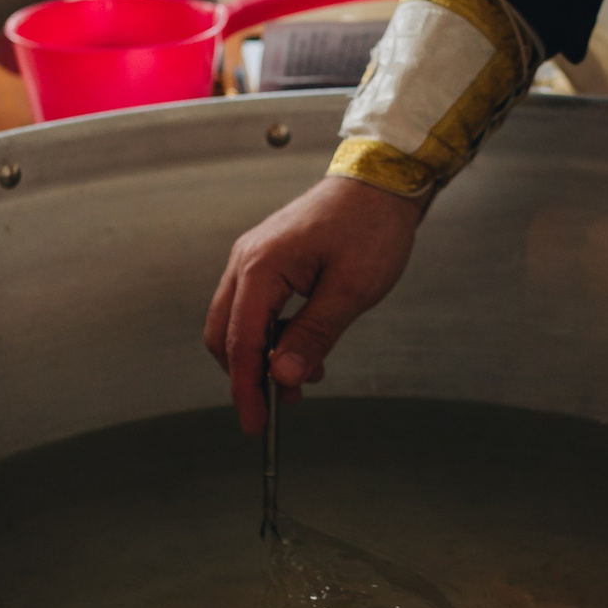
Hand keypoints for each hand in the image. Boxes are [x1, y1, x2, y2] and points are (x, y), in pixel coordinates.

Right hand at [206, 176, 424, 432]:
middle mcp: (248, 260)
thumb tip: (283, 377)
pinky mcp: (269, 260)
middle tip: (274, 410)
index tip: (254, 424)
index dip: (245, 388)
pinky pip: (256, 308)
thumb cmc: (371, 226)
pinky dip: (271, 336)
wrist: (382, 182)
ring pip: (239, 323)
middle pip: (225, 335)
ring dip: (262, 358)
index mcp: (262, 266)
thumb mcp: (351, 290)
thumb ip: (313, 336)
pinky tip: (302, 351)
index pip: (241, 341)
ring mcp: (255, 258)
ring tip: (300, 382)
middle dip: (247, 376)